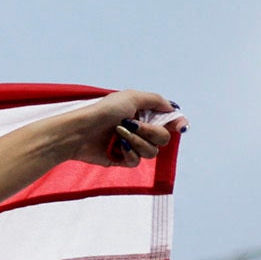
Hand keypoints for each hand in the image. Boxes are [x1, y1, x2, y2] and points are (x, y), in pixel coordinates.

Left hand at [52, 89, 185, 168]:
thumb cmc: (103, 111)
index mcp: (144, 114)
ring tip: (119, 134)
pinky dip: (129, 154)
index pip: (168, 121)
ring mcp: (131, 145)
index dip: (177, 124)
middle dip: (151, 132)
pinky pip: (136, 162)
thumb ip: (155, 100)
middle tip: (133, 125)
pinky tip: (117, 147)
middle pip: (163, 139)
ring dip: (137, 142)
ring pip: (151, 152)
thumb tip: (172, 108)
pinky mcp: (121, 160)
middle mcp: (139, 130)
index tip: (181, 127)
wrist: (80, 131)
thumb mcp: (131, 97)